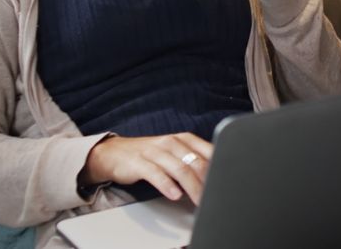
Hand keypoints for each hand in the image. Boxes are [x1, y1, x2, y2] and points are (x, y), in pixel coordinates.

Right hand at [85, 133, 213, 204]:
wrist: (114, 153)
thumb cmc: (149, 155)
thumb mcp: (174, 153)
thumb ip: (193, 161)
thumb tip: (216, 177)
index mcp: (183, 139)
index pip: (208, 151)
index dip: (219, 168)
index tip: (226, 183)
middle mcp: (171, 142)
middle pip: (196, 162)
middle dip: (208, 183)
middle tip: (214, 198)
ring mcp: (155, 151)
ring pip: (179, 169)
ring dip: (192, 188)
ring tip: (200, 201)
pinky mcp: (139, 162)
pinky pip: (156, 174)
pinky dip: (167, 185)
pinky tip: (175, 195)